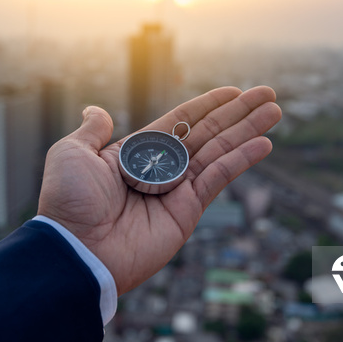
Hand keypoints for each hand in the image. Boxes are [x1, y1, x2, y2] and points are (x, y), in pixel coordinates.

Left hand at [37, 86, 281, 294]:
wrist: (76, 249)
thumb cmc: (68, 202)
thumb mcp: (71, 154)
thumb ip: (91, 130)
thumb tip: (95, 109)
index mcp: (136, 152)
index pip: (180, 121)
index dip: (208, 105)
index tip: (233, 92)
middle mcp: (161, 169)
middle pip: (208, 132)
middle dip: (238, 113)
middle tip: (268, 93)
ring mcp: (176, 190)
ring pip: (220, 151)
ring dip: (249, 130)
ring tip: (275, 110)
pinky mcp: (188, 211)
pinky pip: (219, 178)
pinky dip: (243, 159)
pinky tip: (264, 143)